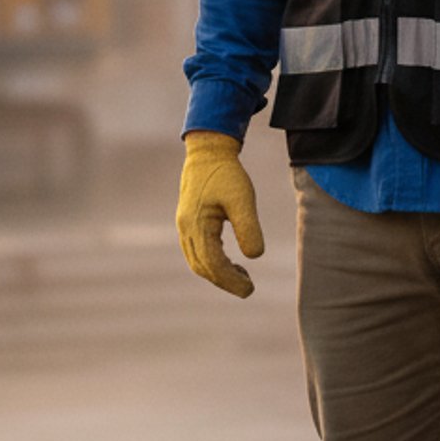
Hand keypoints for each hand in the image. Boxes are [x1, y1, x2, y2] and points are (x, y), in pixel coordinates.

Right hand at [175, 131, 263, 297]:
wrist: (208, 151)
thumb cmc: (227, 173)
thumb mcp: (243, 199)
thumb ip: (248, 228)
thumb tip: (255, 257)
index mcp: (196, 225)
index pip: (212, 264)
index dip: (230, 281)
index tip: (250, 289)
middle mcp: (185, 228)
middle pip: (202, 267)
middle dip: (224, 281)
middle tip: (248, 288)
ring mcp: (184, 225)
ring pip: (197, 261)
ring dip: (218, 273)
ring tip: (242, 276)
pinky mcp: (188, 221)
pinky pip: (197, 250)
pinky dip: (212, 261)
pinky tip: (231, 261)